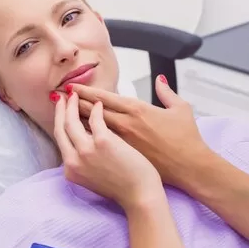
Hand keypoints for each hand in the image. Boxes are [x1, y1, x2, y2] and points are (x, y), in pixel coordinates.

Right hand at [52, 91, 164, 212]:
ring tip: (77, 95)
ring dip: (74, 105)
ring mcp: (86, 151)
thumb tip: (85, 142)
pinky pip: (95, 118)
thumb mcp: (93, 178)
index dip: (58, 122)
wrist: (140, 196)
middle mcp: (73, 160)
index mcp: (71, 169)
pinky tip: (99, 103)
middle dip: (60, 109)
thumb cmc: (123, 187)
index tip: (60, 110)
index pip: (60, 140)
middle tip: (64, 97)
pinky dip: (96, 108)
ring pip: (72, 121)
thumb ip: (84, 161)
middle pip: (60, 128)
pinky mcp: (103, 142)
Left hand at [72, 76, 213, 190]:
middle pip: (91, 112)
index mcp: (137, 109)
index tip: (72, 87)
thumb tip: (160, 79)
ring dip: (75, 120)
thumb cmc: (186, 139)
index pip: (104, 98)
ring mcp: (121, 142)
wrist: (189, 168)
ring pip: (91, 129)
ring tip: (62, 114)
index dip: (86, 91)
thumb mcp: (180, 109)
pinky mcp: (122, 158)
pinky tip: (74, 136)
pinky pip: (97, 147)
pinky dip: (85, 140)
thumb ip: (167, 92)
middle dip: (74, 104)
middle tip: (59, 97)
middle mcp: (125, 124)